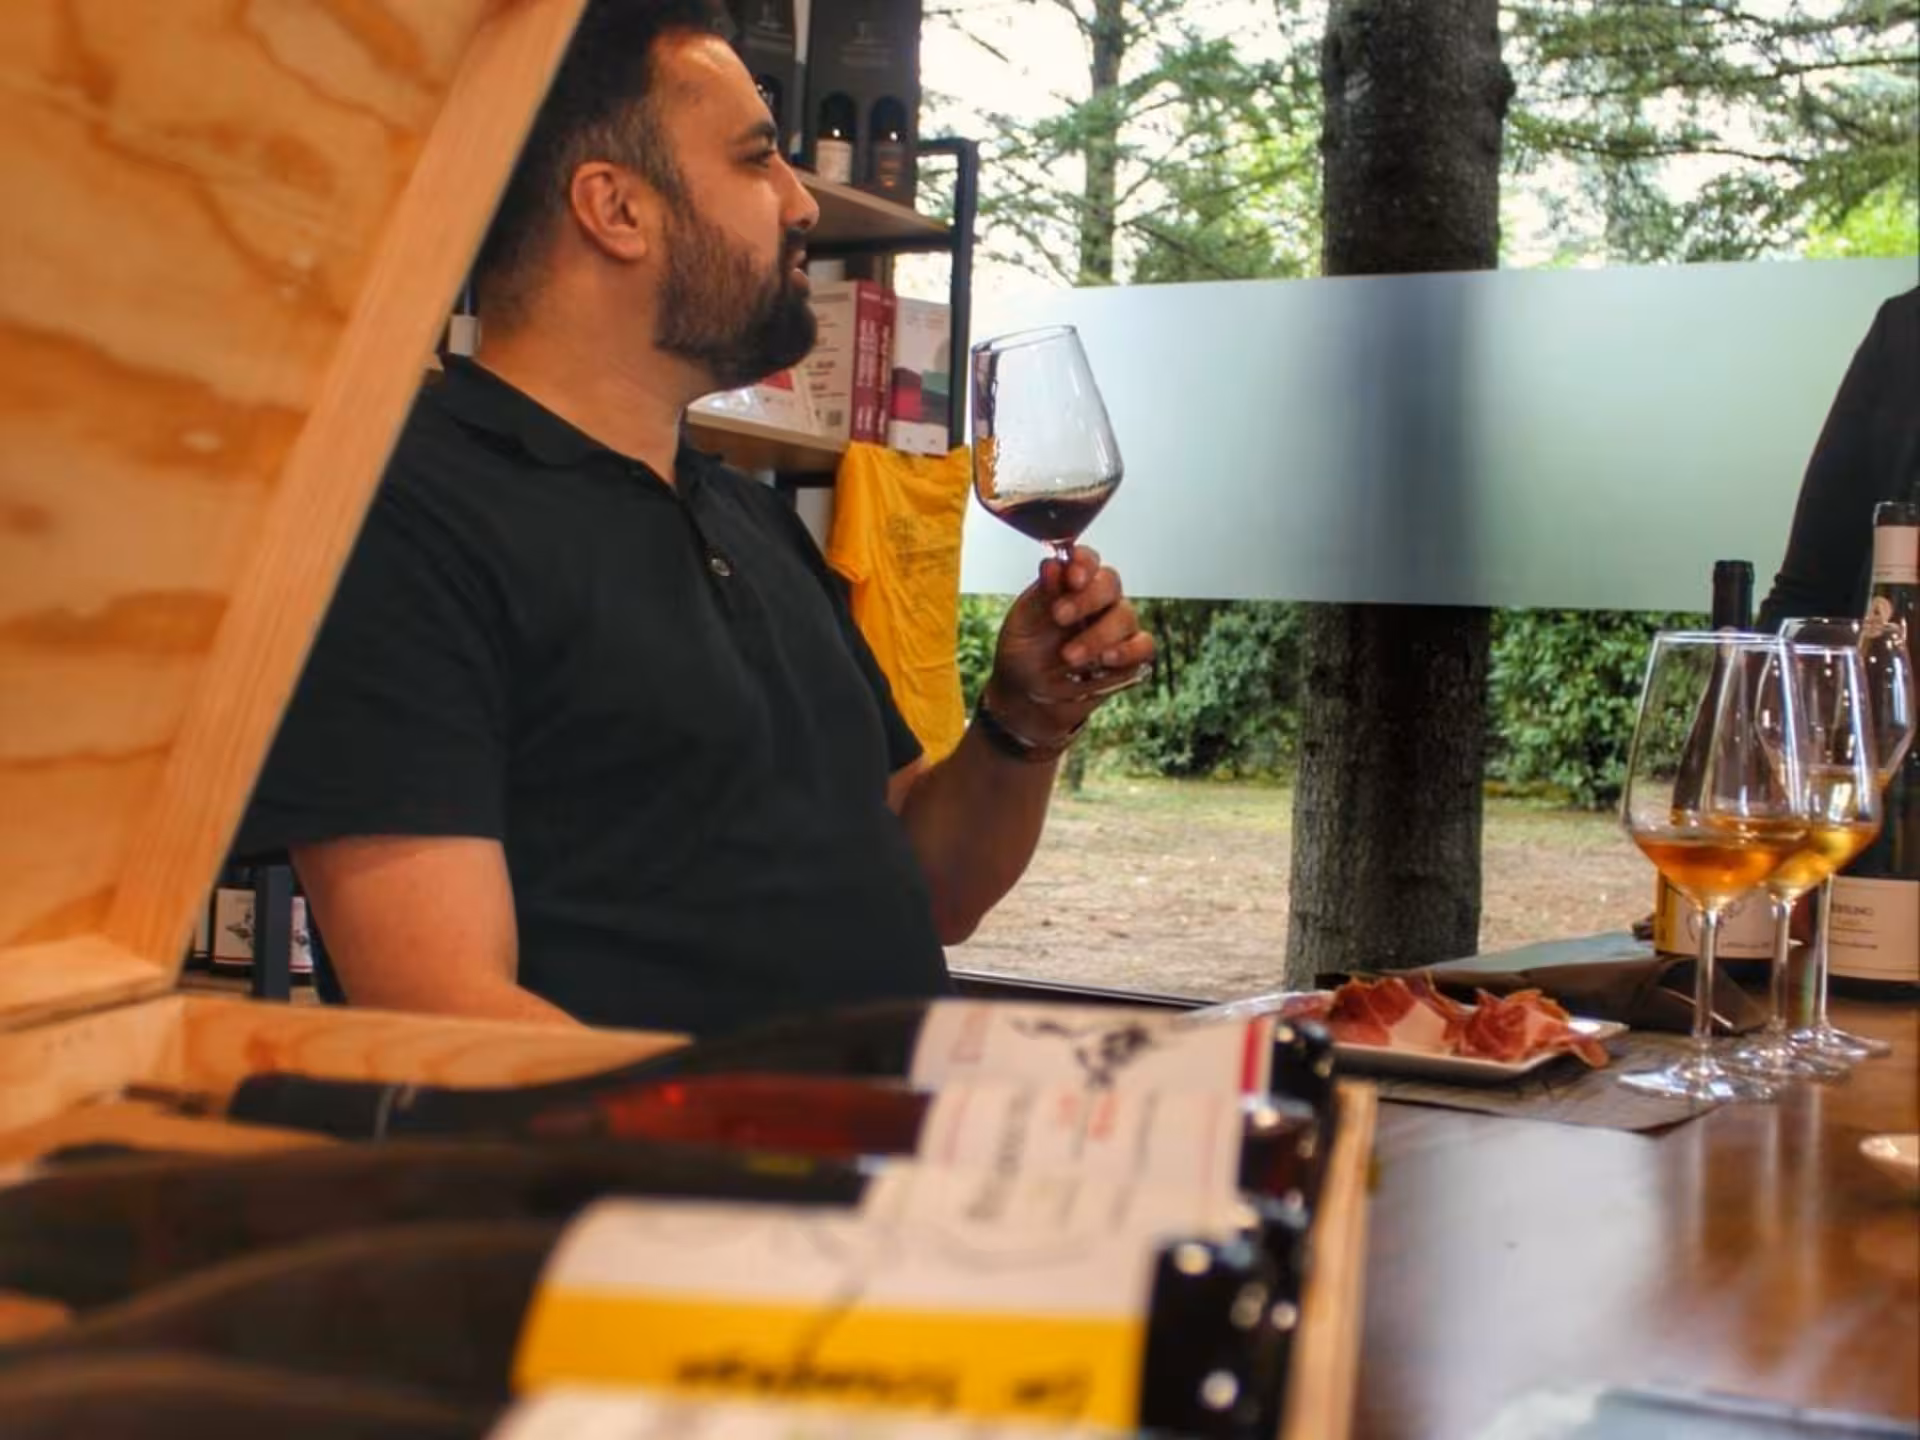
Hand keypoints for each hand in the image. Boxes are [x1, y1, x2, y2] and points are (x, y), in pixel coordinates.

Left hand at [985, 545, 1155, 738]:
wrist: (1027, 694)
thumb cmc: (1025, 650)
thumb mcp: (1024, 621)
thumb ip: (1042, 594)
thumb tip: (1052, 564)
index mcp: (1073, 585)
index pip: (1087, 561)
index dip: (1084, 563)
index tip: (1071, 577)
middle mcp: (1100, 601)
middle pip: (1110, 583)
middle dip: (1086, 599)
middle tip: (1059, 617)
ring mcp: (1117, 628)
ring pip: (1126, 616)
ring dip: (1098, 635)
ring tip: (1070, 656)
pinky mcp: (1130, 657)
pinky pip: (1143, 647)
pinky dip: (1127, 652)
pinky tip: (1105, 661)